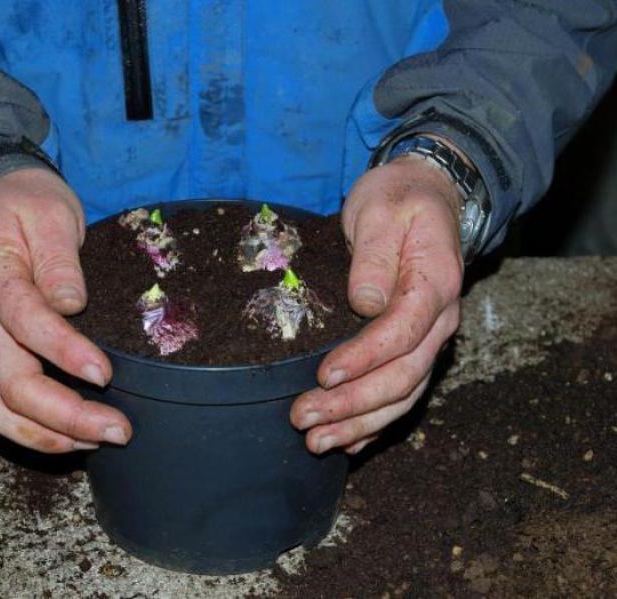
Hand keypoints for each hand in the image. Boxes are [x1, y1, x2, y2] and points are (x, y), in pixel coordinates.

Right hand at [0, 168, 131, 452]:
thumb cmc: (26, 206)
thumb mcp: (49, 212)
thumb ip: (59, 258)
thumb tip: (71, 303)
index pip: (26, 322)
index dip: (64, 353)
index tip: (104, 373)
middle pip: (13, 384)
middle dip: (67, 415)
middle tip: (119, 428)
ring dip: (50, 435)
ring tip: (101, 440)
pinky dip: (34, 433)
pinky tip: (74, 438)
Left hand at [291, 155, 463, 453]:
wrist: (425, 197)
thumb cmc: (399, 200)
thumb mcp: (381, 211)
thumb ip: (375, 257)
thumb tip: (365, 303)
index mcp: (435, 283)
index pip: (402, 333)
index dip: (363, 359)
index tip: (322, 374)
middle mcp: (439, 321)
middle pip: (402, 376)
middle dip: (352, 404)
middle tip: (304, 418)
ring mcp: (428, 338)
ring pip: (402, 395)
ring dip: (359, 423)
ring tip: (316, 442)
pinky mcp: (412, 346)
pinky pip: (401, 394)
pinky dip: (375, 422)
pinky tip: (348, 443)